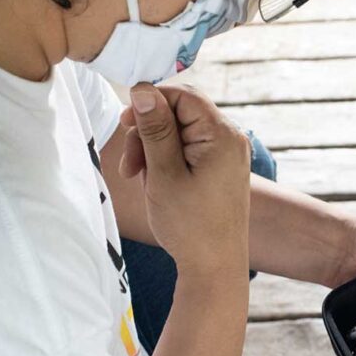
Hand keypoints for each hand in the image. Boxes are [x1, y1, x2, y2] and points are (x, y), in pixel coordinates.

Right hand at [118, 81, 251, 273]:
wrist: (214, 267)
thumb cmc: (189, 225)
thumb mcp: (163, 173)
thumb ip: (154, 129)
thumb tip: (142, 89)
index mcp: (222, 135)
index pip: (182, 96)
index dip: (150, 104)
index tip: (124, 126)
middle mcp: (231, 139)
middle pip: (180, 112)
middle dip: (148, 132)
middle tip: (129, 166)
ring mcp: (227, 155)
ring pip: (180, 132)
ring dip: (153, 149)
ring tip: (140, 180)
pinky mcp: (221, 169)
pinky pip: (188, 150)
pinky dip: (167, 161)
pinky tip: (155, 183)